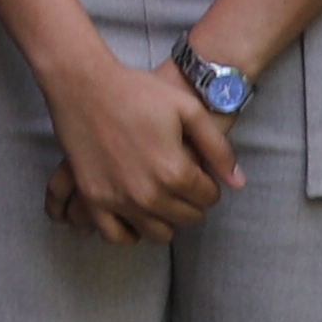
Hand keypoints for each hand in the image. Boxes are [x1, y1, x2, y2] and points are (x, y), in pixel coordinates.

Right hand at [36, 44, 236, 241]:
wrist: (84, 85)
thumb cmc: (138, 92)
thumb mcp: (187, 109)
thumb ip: (217, 148)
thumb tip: (238, 182)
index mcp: (174, 171)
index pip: (208, 198)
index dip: (209, 185)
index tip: (199, 173)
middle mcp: (148, 193)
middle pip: (187, 219)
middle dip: (191, 203)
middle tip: (182, 184)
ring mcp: (118, 200)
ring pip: (157, 234)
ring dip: (166, 220)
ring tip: (163, 198)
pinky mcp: (93, 199)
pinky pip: (116, 236)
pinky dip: (129, 232)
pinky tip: (136, 216)